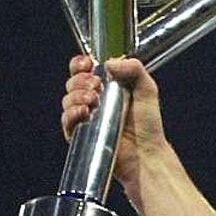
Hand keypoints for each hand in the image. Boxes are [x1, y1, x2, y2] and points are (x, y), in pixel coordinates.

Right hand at [62, 54, 165, 188]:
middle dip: (80, 80)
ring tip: (94, 100)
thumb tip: (109, 62)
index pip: (83, 70)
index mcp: (105, 87)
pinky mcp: (80, 136)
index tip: (88, 64)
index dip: (80, 64)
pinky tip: (84, 112)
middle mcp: (92, 101)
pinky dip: (72, 114)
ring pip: (67, 100)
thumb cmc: (148, 126)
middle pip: (72, 83)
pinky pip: (67, 122)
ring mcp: (85, 119)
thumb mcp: (146, 89)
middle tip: (96, 85)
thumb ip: (134, 69)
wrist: (146, 153)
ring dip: (77, 96)